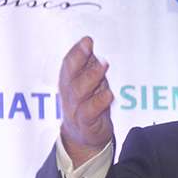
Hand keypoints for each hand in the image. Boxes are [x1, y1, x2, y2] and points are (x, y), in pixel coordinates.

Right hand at [58, 36, 113, 166]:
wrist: (84, 138)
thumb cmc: (88, 105)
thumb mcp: (89, 84)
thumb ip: (88, 66)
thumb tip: (88, 43)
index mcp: (69, 82)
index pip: (69, 64)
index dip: (76, 51)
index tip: (86, 39)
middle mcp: (69, 94)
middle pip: (70, 75)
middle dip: (78, 58)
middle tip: (88, 45)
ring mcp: (76, 109)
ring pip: (79, 92)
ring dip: (91, 77)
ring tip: (102, 65)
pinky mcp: (87, 123)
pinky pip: (90, 112)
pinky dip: (99, 102)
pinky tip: (108, 93)